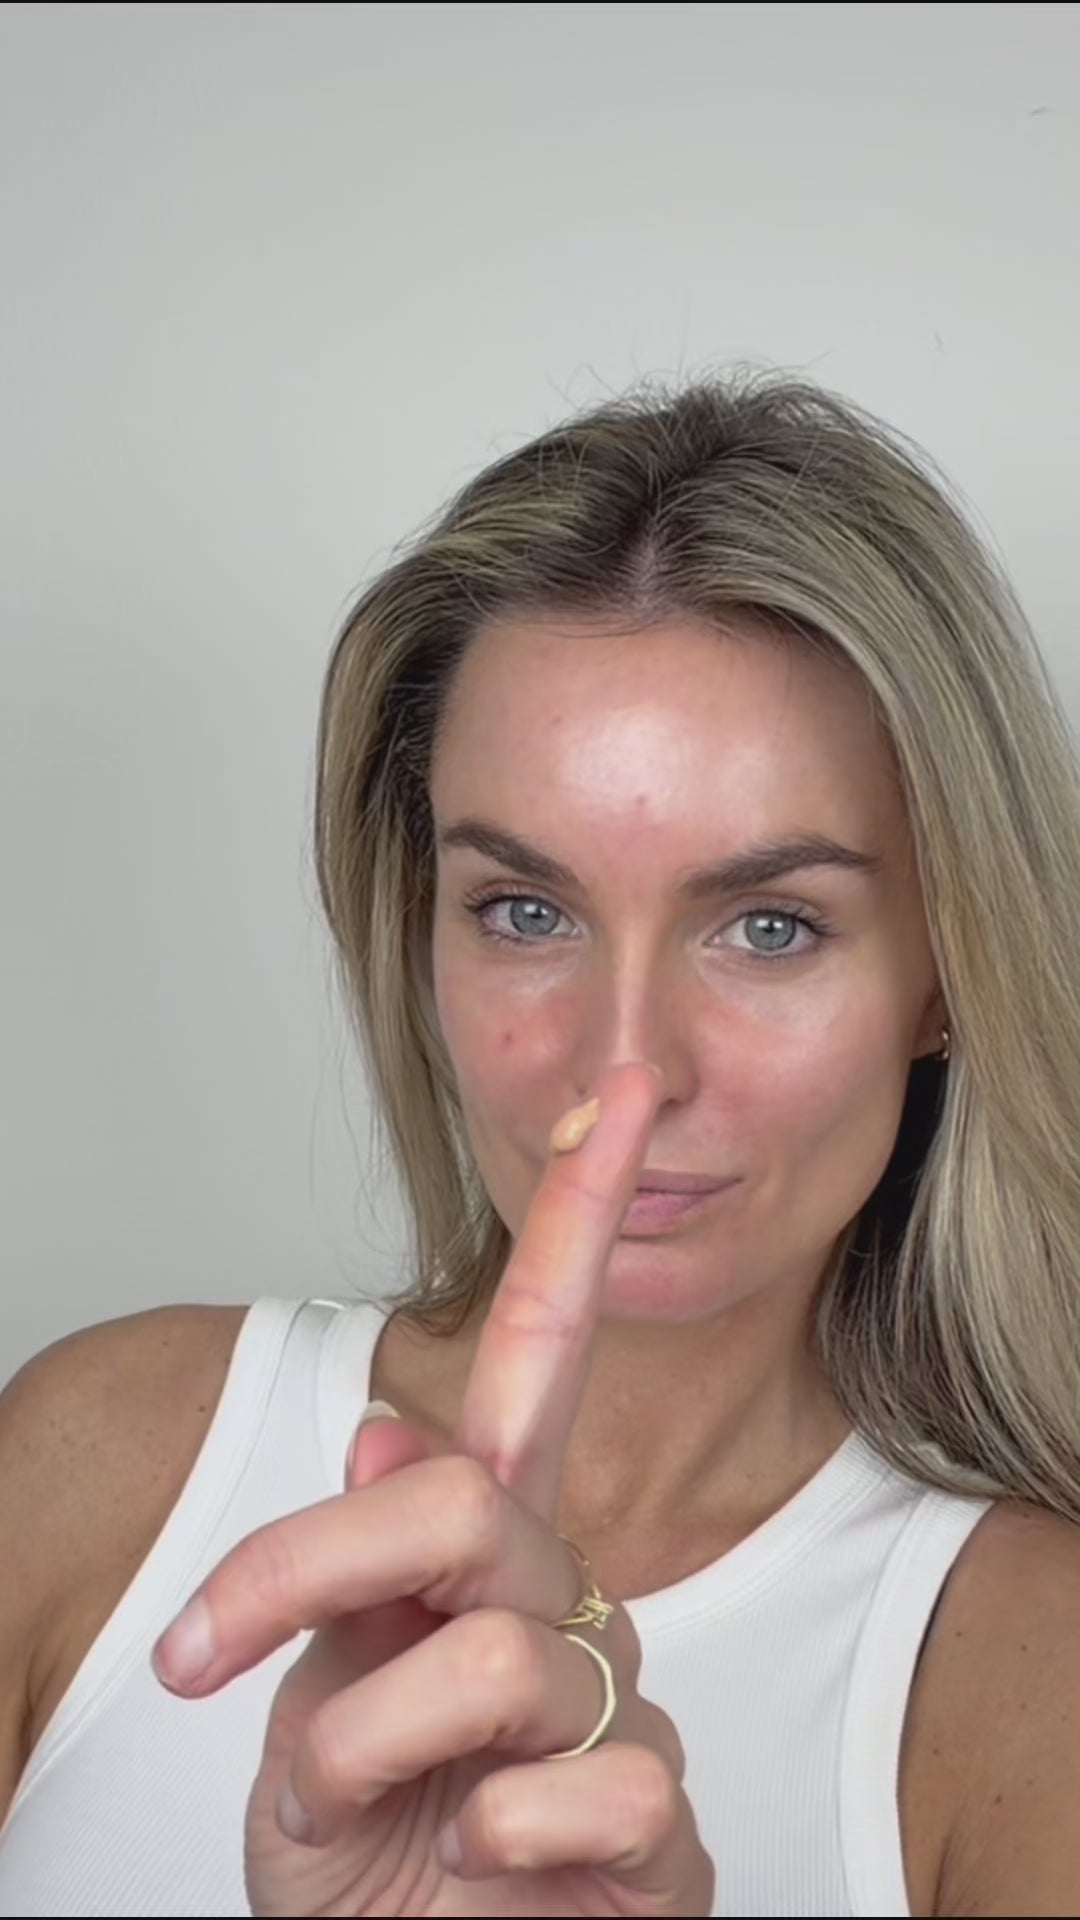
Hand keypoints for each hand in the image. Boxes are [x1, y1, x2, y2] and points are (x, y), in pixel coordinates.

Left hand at [152, 1063, 715, 1916]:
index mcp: (489, 1539)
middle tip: (207, 1666)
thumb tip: (394, 1437)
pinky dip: (483, 1838)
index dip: (582, 1219)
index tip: (619, 1096)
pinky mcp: (662, 1827)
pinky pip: (584, 1787)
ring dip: (360, 1746)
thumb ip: (364, 1559)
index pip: (544, 1355)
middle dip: (305, 1574)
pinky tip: (484, 1861)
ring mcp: (621, 1709)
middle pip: (461, 1501)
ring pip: (493, 1654)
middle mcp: (566, 1597)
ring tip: (354, 1805)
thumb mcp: (312, 1683)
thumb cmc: (358, 1836)